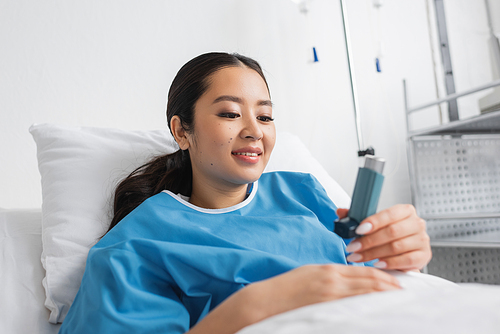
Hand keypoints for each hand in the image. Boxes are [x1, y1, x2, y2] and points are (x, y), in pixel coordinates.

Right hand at [248, 264, 401, 315]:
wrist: (266, 300)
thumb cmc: (285, 288)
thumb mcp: (309, 273)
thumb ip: (329, 275)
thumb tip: (346, 281)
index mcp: (329, 269)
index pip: (362, 271)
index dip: (381, 274)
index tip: (393, 279)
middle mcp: (332, 279)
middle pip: (367, 281)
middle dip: (388, 284)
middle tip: (403, 288)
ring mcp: (330, 294)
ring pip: (363, 292)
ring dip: (382, 294)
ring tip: (396, 296)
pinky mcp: (325, 306)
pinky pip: (352, 304)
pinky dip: (367, 303)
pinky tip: (376, 306)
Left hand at [339, 204, 431, 270]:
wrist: (404, 253)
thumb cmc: (388, 236)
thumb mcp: (374, 224)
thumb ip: (357, 217)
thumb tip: (340, 212)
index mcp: (405, 211)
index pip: (389, 214)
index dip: (373, 222)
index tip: (358, 230)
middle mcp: (416, 223)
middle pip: (392, 232)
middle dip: (368, 241)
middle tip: (352, 247)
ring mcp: (422, 240)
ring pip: (396, 247)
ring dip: (374, 253)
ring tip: (358, 257)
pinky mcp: (424, 256)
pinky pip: (406, 260)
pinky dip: (389, 263)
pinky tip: (377, 264)